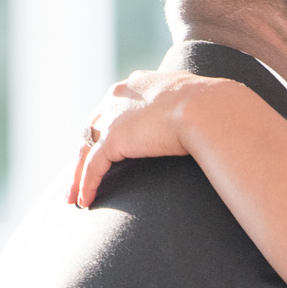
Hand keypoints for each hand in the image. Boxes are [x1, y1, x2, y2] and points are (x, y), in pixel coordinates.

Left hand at [68, 70, 208, 207]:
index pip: (111, 109)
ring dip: (77, 175)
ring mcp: (113, 116)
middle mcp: (118, 96)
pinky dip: (86, 184)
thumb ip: (185, 109)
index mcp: (137, 85)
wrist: (207, 108)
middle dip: (84, 153)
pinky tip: (85, 202)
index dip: (104, 131)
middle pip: (92, 129)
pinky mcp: (113, 138)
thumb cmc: (212, 107)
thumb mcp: (193, 101)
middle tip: (79, 175)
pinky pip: (93, 166)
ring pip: (86, 149)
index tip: (102, 149)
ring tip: (74, 197)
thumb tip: (200, 121)